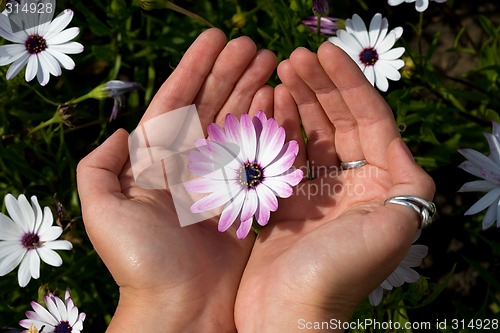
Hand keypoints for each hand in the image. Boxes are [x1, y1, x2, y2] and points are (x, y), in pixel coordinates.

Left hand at [76, 28, 275, 332]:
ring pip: (238, 123)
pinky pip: (261, 153)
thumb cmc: (140, 262)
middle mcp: (190, 164)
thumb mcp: (103, 211)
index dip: (195, 67)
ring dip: (253, 91)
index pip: (177, 100)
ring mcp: (221, 178)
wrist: (180, 308)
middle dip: (232, 72)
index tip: (216, 36)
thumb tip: (121, 129)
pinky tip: (281, 103)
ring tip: (272, 63)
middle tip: (256, 45)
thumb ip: (99, 166)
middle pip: (212, 105)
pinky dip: (270, 126)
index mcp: (157, 160)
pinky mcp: (247, 197)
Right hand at [234, 43, 434, 331]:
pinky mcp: (286, 198)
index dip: (349, 83)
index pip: (370, 119)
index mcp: (382, 186)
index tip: (326, 53)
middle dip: (319, 86)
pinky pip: (283, 154)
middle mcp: (352, 184)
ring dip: (297, 100)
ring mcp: (316, 190)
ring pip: (310, 133)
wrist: (288, 315)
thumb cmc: (339, 273)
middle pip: (339, 121)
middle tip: (295, 57)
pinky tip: (266, 103)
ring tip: (280, 71)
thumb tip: (402, 140)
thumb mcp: (393, 227)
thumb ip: (410, 180)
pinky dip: (276, 128)